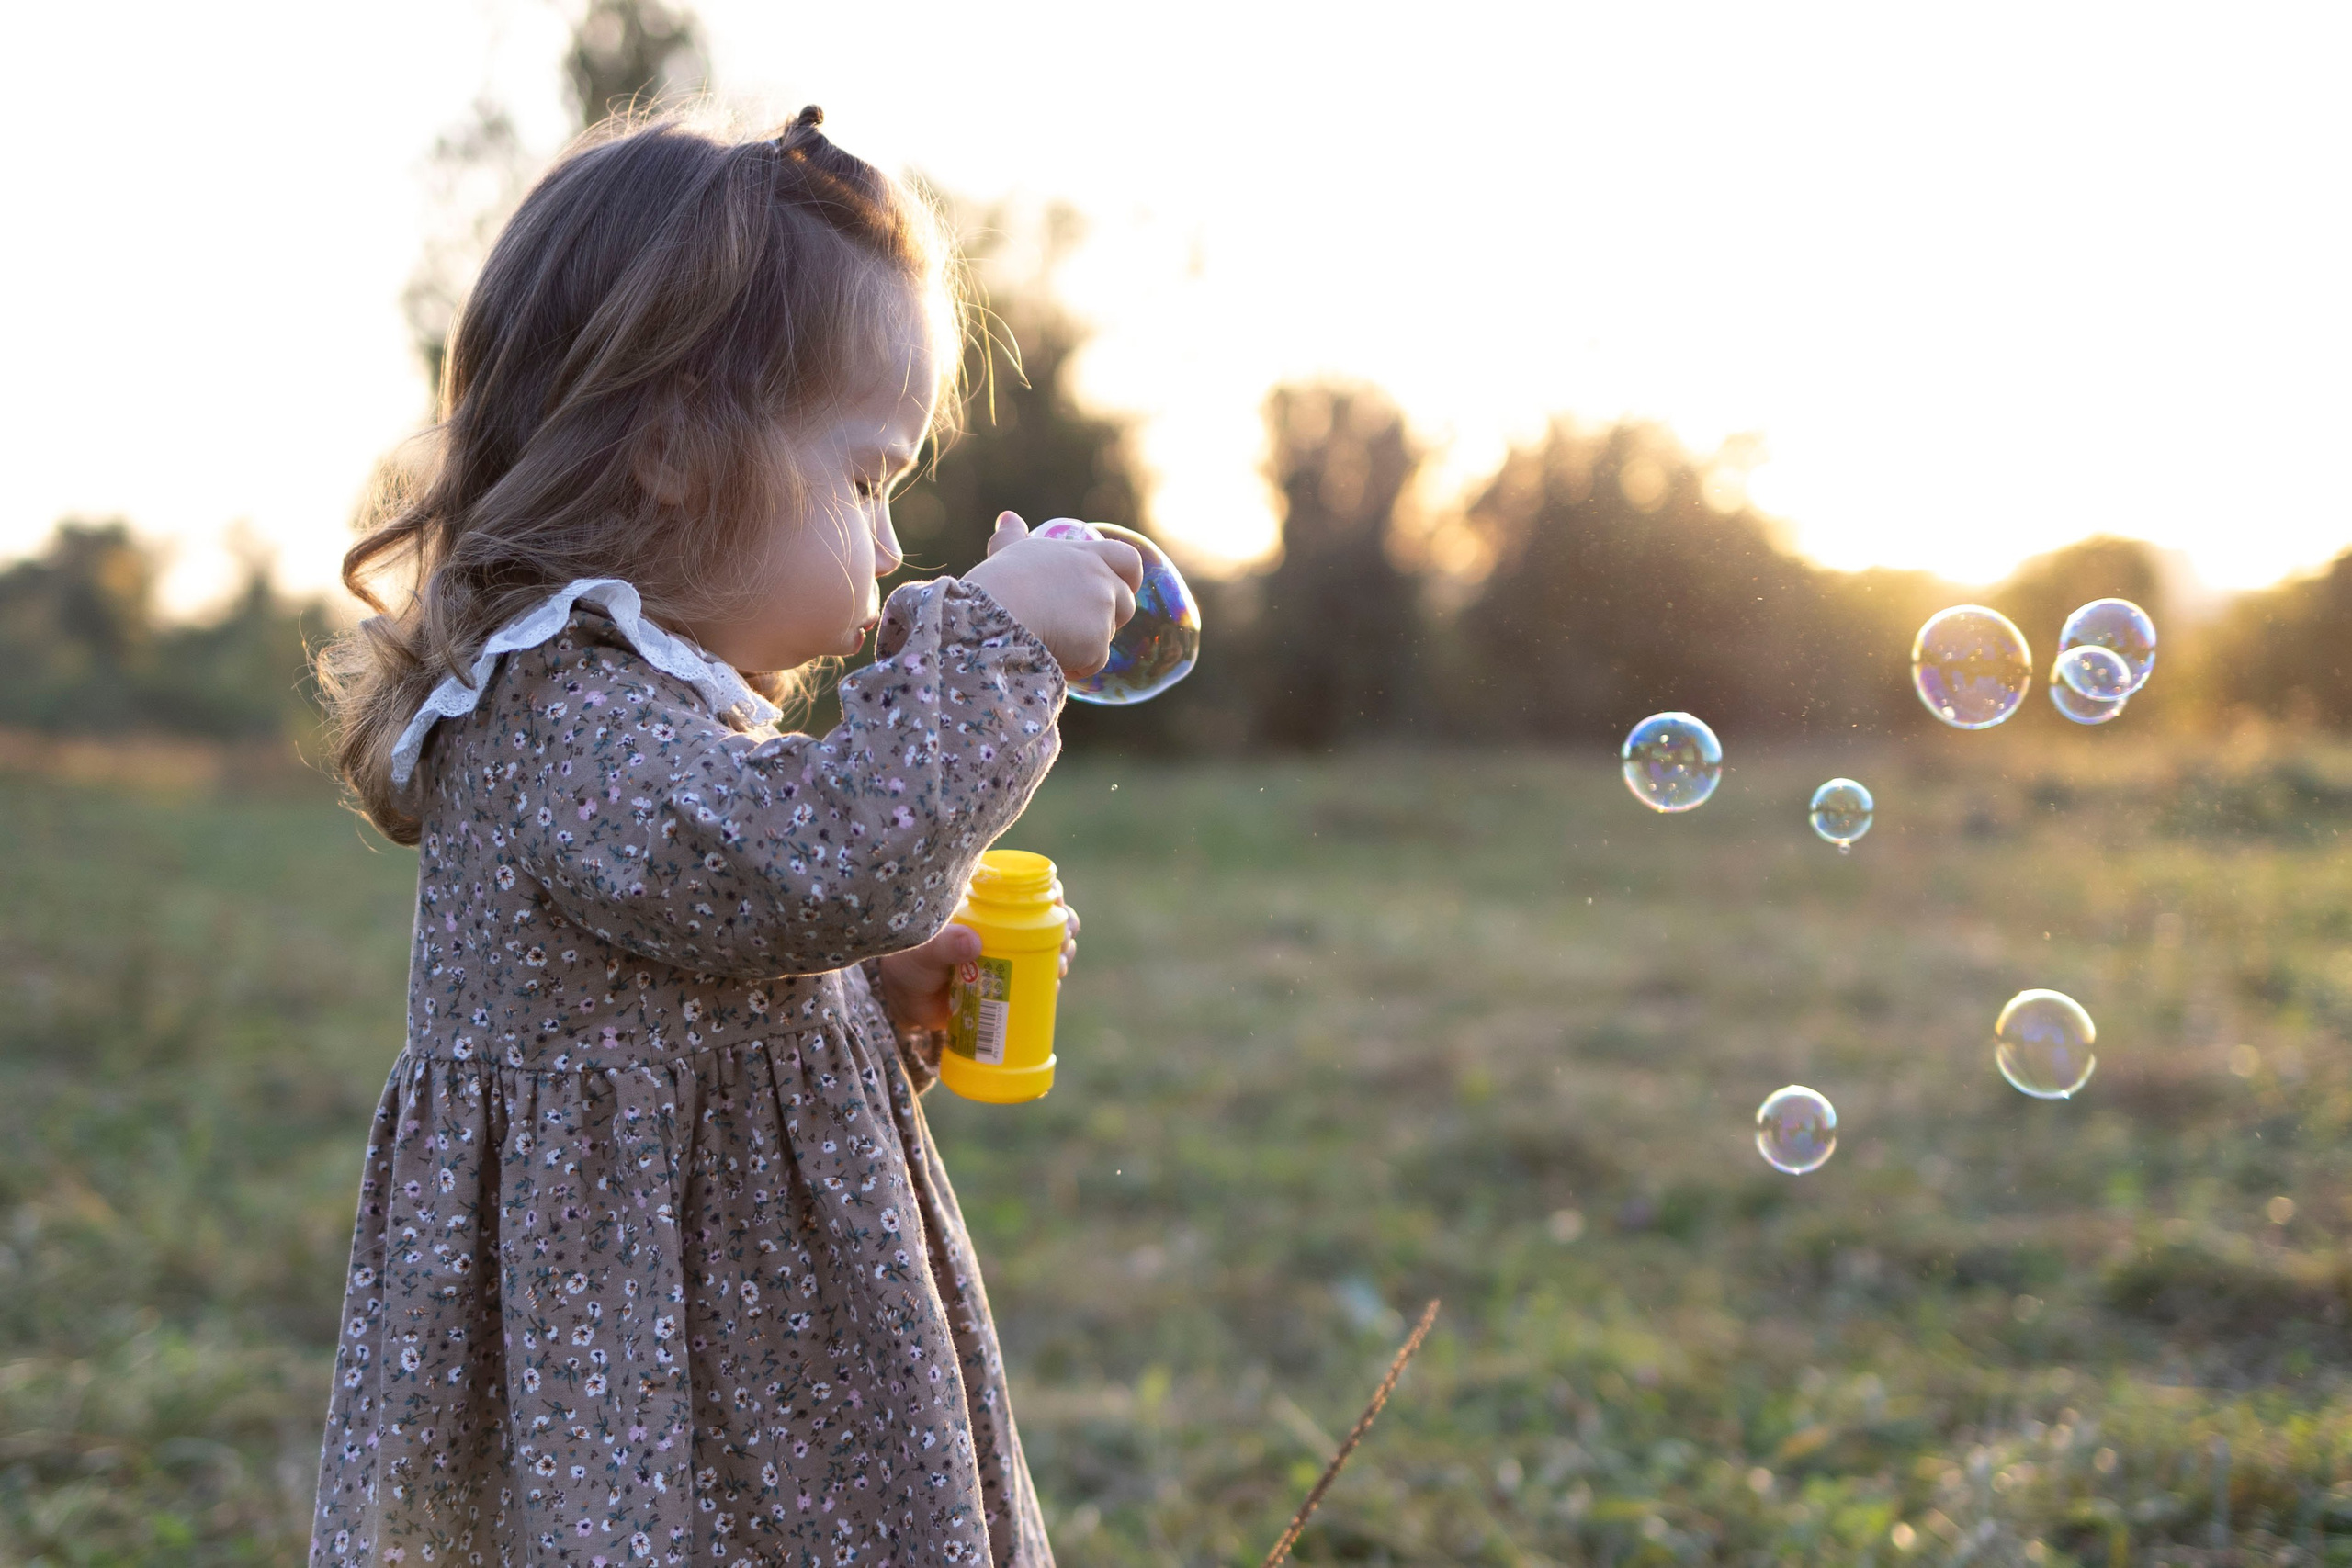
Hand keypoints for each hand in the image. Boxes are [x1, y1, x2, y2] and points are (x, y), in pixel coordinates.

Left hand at [875, 902, 1082, 1031]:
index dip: (1050, 892)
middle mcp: (1002, 926)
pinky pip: (1038, 981)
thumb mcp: (924, 948)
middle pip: (1048, 920)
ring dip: (1061, 956)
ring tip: (1058, 968)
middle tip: (1061, 945)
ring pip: (1049, 949)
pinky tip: (1053, 989)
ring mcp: (1008, 955)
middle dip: (1064, 930)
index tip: (1058, 903)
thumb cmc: (908, 960)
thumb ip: (943, 943)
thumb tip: (972, 942)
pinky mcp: (1008, 984)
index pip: (1026, 887)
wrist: (901, 1000)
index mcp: (985, 904)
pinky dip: (1051, 984)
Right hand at [960, 511, 1142, 677]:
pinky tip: (1049, 656)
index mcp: (1084, 555)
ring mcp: (1103, 612)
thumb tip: (1008, 518)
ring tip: (1048, 640)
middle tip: (1074, 628)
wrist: (995, 614)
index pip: (1127, 559)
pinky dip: (1076, 666)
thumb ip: (1014, 536)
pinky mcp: (1098, 644)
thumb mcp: (1009, 553)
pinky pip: (1093, 662)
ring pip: (1105, 638)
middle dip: (1108, 620)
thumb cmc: (997, 583)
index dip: (1130, 577)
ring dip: (1085, 645)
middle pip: (1125, 604)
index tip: (1123, 588)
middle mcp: (1100, 580)